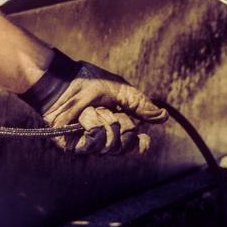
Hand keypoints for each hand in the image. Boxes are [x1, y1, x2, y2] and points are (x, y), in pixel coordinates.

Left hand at [18, 49, 167, 153]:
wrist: (63, 80)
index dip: (139, 145)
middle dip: (122, 126)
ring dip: (105, 122)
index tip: (144, 139)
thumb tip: (163, 117)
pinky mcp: (72, 145)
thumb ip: (140, 105)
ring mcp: (87, 142)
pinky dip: (92, 126)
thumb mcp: (121, 91)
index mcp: (115, 126)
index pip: (132, 146)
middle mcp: (102, 137)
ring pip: (110, 145)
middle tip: (109, 111)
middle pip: (124, 146)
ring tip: (92, 109)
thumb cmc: (88, 82)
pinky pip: (93, 144)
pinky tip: (83, 116)